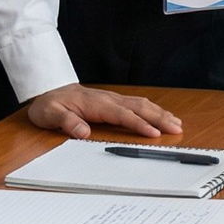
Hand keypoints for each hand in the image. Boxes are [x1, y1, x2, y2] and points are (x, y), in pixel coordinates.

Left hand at [28, 83, 183, 140]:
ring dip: (160, 113)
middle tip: (176, 128)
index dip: (139, 124)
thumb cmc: (49, 104)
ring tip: (176, 123)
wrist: (47, 90)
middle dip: (159, 117)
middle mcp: (109, 99)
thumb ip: (66, 122)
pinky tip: (162, 115)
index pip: (122, 114)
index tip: (154, 133)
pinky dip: (153, 109)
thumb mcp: (50, 114)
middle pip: (139, 107)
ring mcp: (113, 99)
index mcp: (96, 104)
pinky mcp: (114, 101)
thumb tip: (83, 132)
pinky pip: (137, 104)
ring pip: (142, 104)